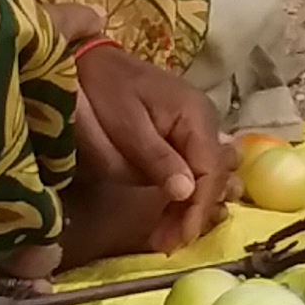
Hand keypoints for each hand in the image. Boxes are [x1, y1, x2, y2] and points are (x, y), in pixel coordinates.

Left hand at [71, 40, 225, 251]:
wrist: (89, 62)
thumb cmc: (105, 89)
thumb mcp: (126, 124)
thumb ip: (156, 158)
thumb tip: (186, 192)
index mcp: (196, 116)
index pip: (210, 169)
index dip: (198, 207)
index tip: (180, 237)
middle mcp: (204, 124)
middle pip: (215, 178)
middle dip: (195, 214)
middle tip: (166, 243)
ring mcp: (195, 132)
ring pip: (209, 178)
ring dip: (193, 208)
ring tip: (167, 234)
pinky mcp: (182, 140)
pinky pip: (195, 173)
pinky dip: (185, 197)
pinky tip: (170, 216)